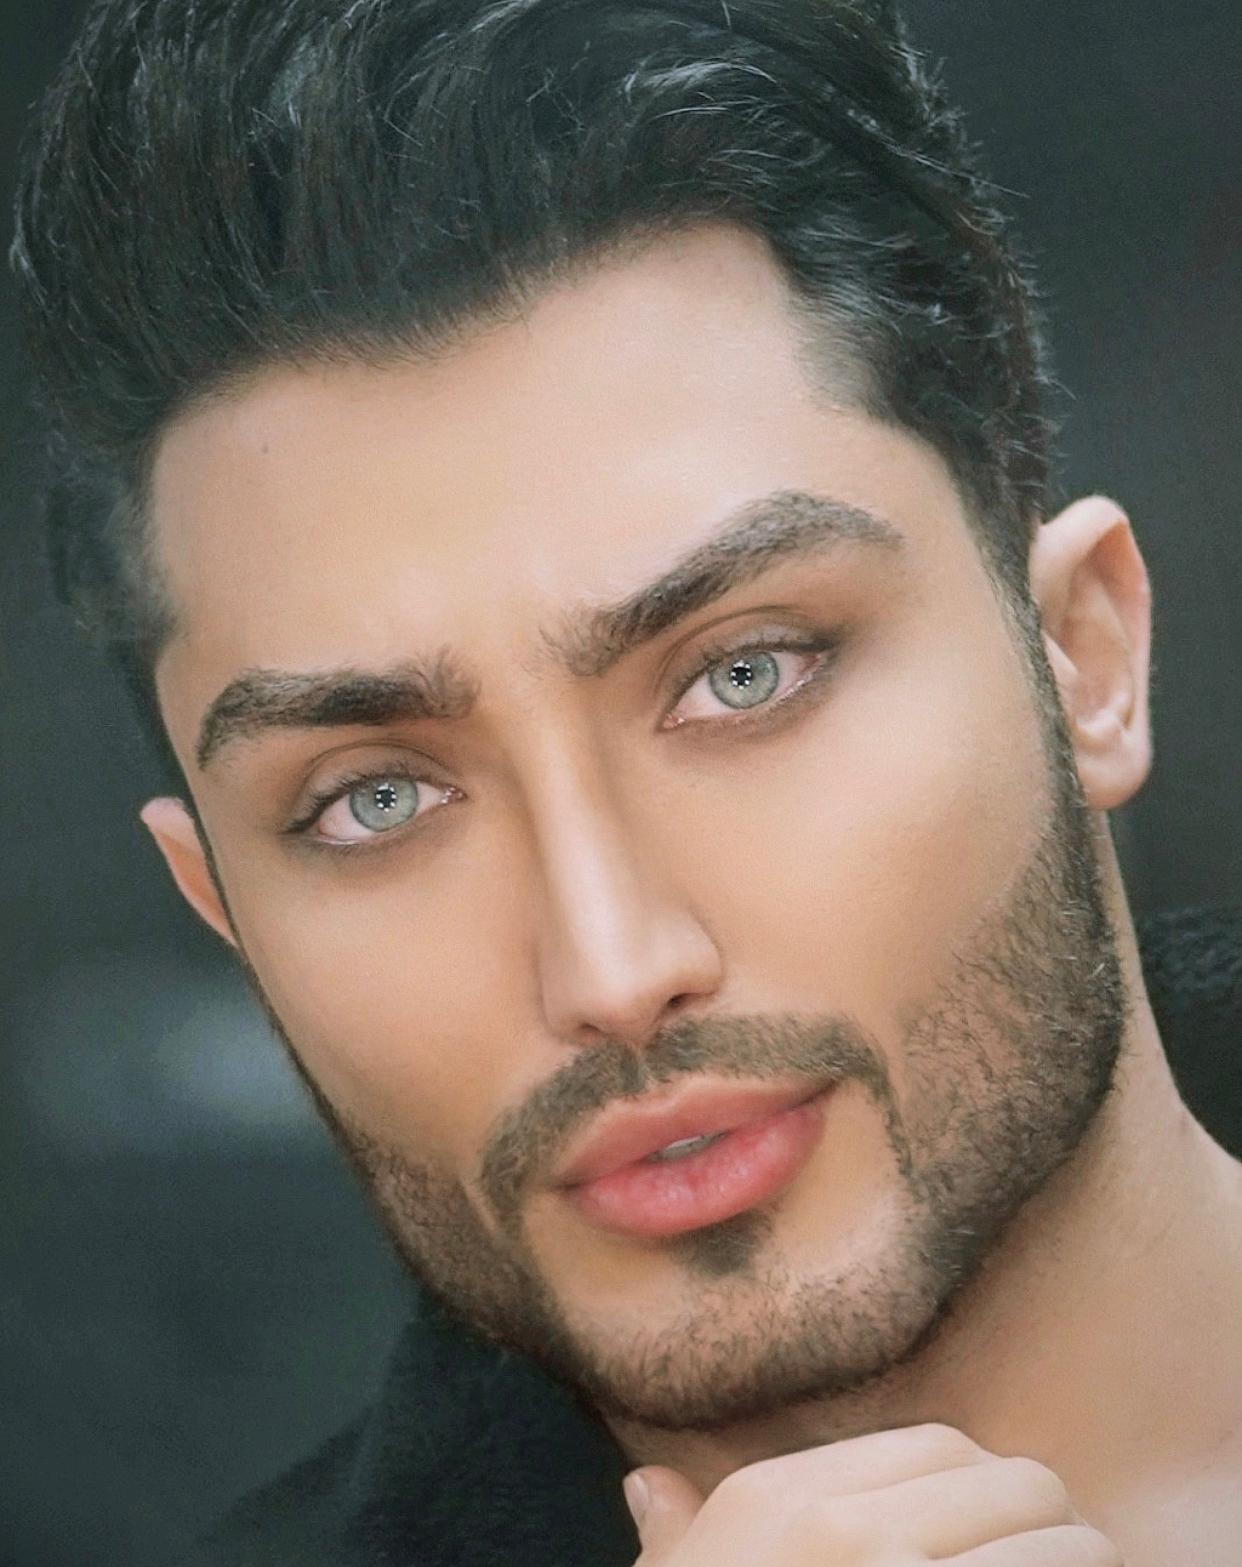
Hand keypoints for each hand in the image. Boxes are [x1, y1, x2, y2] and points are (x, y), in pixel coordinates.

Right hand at [625, 1423, 1121, 1563]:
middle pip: (1015, 1484)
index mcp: (778, 1501)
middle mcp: (849, 1532)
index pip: (940, 1446)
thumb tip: (649, 1486)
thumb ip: (676, 1536)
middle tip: (1054, 1562)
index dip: (987, 1485)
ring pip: (1062, 1547)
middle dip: (1050, 1523)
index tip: (1001, 1528)